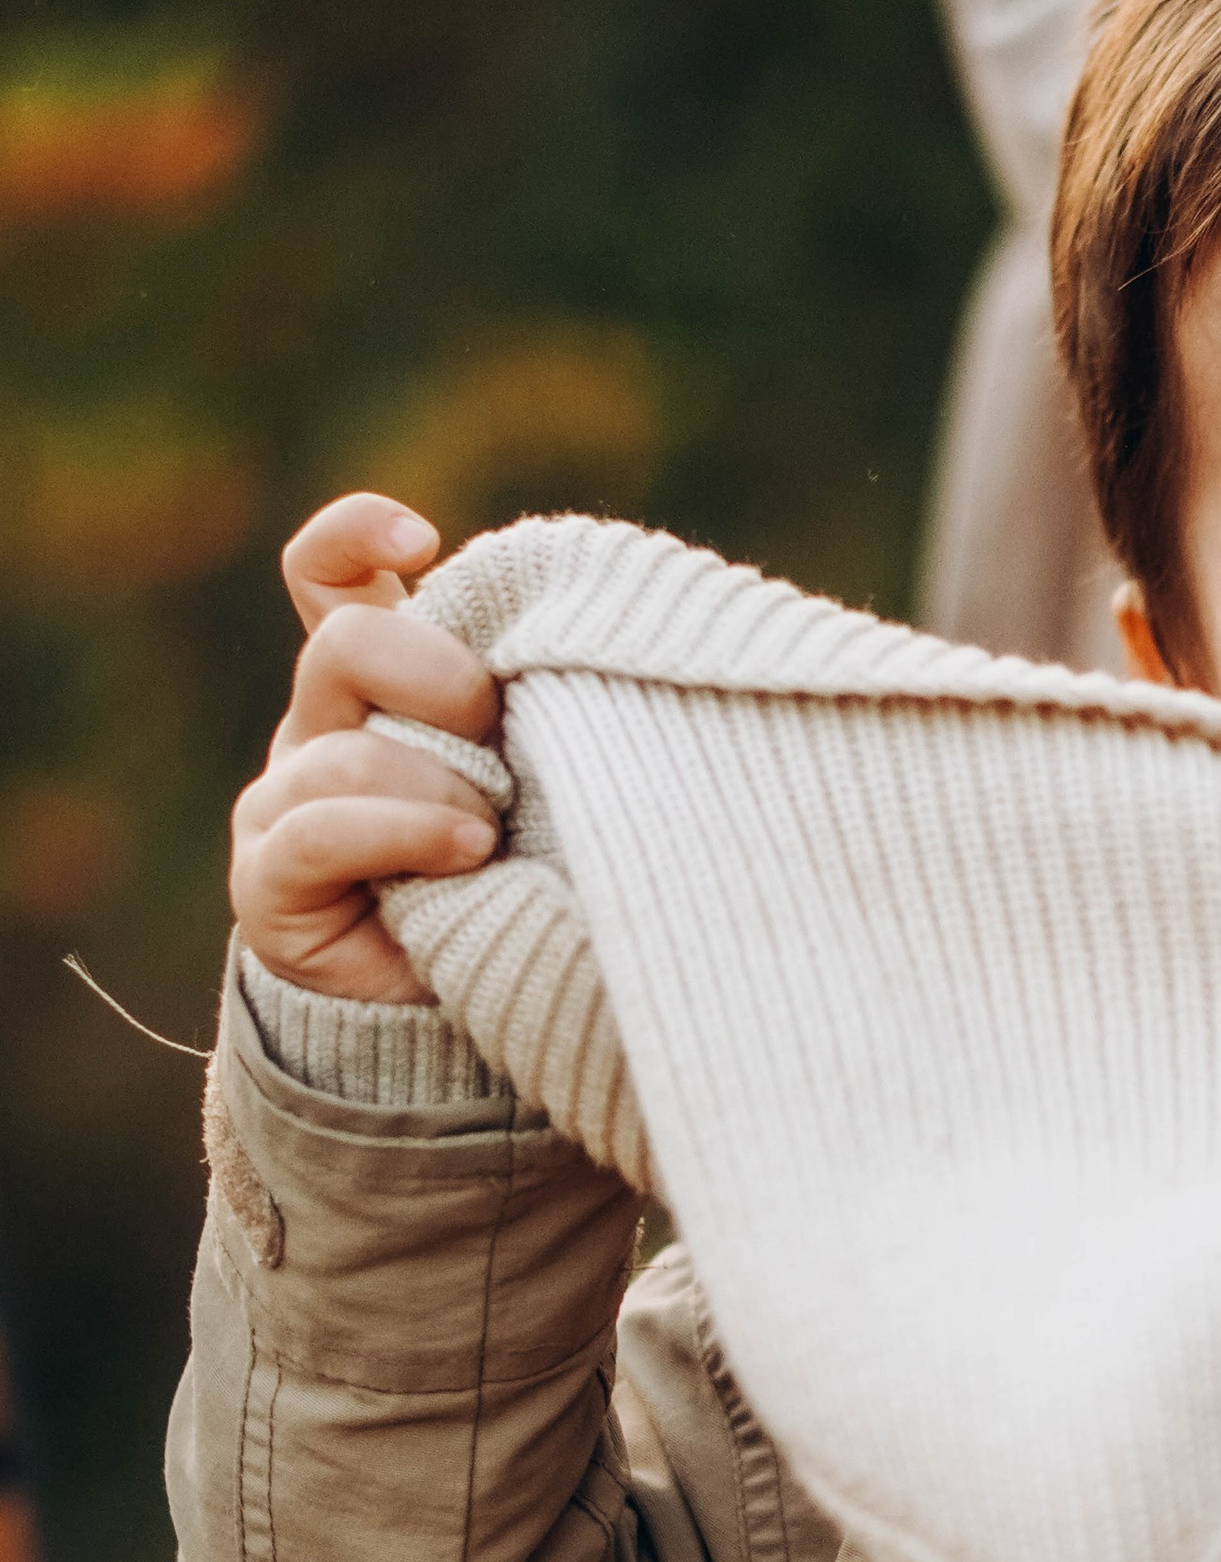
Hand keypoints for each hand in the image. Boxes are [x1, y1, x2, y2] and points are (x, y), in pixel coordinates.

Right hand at [228, 494, 500, 1000]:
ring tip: (492, 836)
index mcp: (372, 692)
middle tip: (494, 729)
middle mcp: (316, 732)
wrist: (447, 1024)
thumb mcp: (534, 786)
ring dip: (437, 787)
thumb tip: (612, 648)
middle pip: (342, 645)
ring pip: (343, 748)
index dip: (355, 537)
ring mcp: (281, 803)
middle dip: (434, 676)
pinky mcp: (267, 878)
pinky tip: (467, 856)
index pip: (327, 578)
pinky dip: (404, 834)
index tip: (423, 541)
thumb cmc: (511, 888)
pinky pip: (321, 830)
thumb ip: (535, 717)